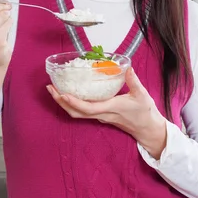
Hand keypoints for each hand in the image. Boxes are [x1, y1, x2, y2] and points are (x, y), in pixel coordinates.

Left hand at [47, 67, 167, 159]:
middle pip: (76, 113)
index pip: (88, 108)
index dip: (74, 102)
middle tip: (50, 88)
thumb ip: (134, 81)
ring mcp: (100, 116)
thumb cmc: (145, 112)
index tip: (63, 94)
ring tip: (54, 90)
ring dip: (63, 104)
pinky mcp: (101, 116)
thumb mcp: (142, 95)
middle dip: (61, 102)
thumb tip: (128, 68)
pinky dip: (72, 104)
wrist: (147, 129)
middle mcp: (102, 114)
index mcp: (111, 108)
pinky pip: (82, 112)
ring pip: (77, 114)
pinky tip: (68, 94)